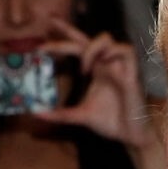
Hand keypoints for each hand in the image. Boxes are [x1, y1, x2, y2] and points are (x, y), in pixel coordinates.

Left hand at [45, 19, 150, 148]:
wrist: (130, 136)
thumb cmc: (110, 122)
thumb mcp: (79, 115)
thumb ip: (59, 114)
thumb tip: (36, 113)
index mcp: (94, 69)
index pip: (77, 45)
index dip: (62, 37)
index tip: (41, 41)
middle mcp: (105, 63)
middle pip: (87, 38)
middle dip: (66, 32)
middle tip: (46, 38)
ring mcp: (118, 66)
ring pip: (107, 39)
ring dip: (91, 48)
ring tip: (83, 68)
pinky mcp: (131, 73)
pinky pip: (126, 50)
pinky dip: (112, 53)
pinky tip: (101, 67)